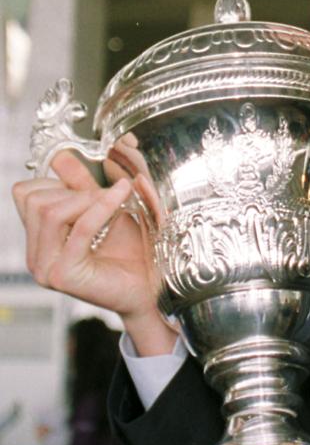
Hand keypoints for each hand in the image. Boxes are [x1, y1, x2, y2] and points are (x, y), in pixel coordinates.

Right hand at [12, 150, 176, 355]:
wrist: (150, 288)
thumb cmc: (131, 253)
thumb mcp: (103, 210)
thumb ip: (81, 185)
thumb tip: (62, 156)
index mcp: (39, 239)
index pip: (25, 194)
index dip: (57, 181)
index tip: (89, 187)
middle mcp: (36, 256)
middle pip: (34, 199)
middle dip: (73, 189)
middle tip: (106, 195)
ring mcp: (46, 267)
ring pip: (50, 210)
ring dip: (87, 197)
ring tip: (114, 201)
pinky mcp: (64, 274)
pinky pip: (80, 227)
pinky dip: (103, 205)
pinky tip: (122, 195)